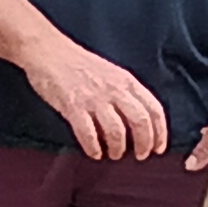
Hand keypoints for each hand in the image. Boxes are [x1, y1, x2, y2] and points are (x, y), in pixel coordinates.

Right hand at [19, 33, 170, 162]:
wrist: (47, 50)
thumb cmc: (78, 64)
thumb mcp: (111, 73)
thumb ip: (125, 92)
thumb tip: (138, 121)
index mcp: (126, 81)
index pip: (154, 109)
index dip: (160, 132)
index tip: (158, 148)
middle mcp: (114, 89)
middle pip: (140, 121)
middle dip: (144, 144)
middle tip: (140, 156)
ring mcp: (93, 98)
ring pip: (117, 131)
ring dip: (118, 148)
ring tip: (114, 154)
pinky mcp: (72, 105)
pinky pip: (88, 133)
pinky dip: (93, 147)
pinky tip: (94, 153)